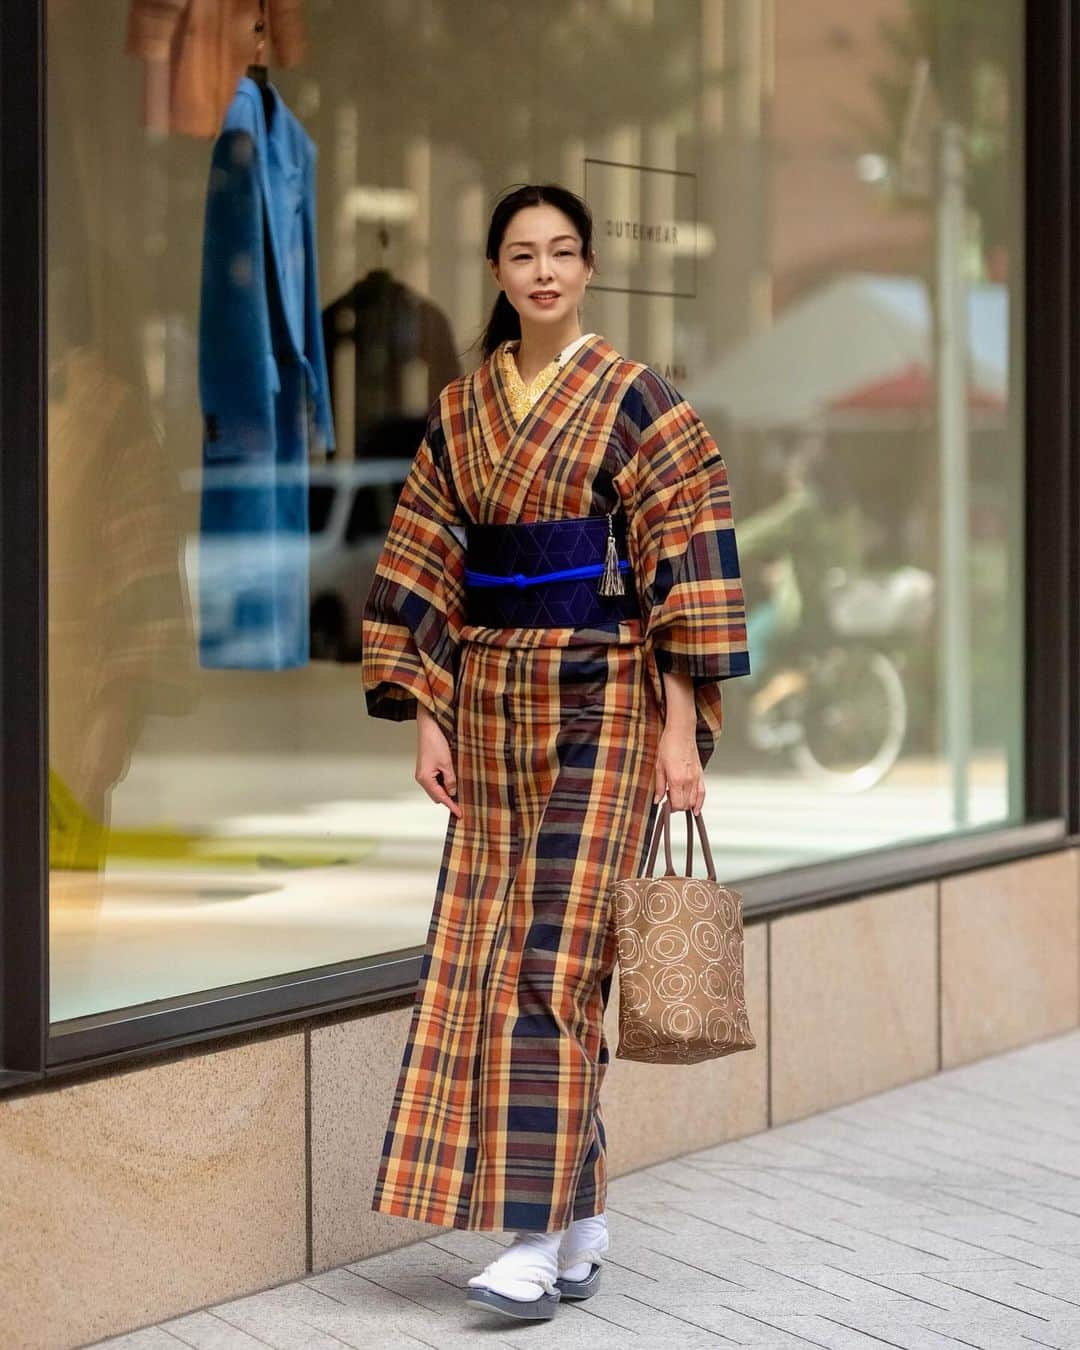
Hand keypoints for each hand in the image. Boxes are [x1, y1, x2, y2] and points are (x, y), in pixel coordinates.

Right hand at [416, 703, 462, 818]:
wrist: (429, 726)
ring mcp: (424, 772)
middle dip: (449, 799)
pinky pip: (437, 780)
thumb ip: (450, 780)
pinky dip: (445, 782)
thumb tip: (453, 792)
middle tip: (463, 803)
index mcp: (425, 778)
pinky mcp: (427, 767)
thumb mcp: (447, 763)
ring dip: (447, 789)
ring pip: (437, 787)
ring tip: (460, 790)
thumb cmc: (434, 741)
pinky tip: (454, 779)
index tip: (459, 813)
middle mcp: (422, 777)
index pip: (440, 797)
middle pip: (437, 795)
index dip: (451, 806)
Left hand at [654, 670, 704, 813]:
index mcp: (676, 779)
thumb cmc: (669, 745)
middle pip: (685, 804)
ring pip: (694, 800)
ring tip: (678, 799)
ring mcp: (696, 777)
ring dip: (686, 804)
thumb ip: (659, 786)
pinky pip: (702, 792)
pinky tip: (696, 808)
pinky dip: (700, 802)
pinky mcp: (701, 774)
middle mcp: (689, 780)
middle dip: (677, 806)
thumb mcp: (658, 766)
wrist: (681, 732)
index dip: (670, 808)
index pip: (677, 804)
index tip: (664, 804)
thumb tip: (657, 799)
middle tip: (669, 800)